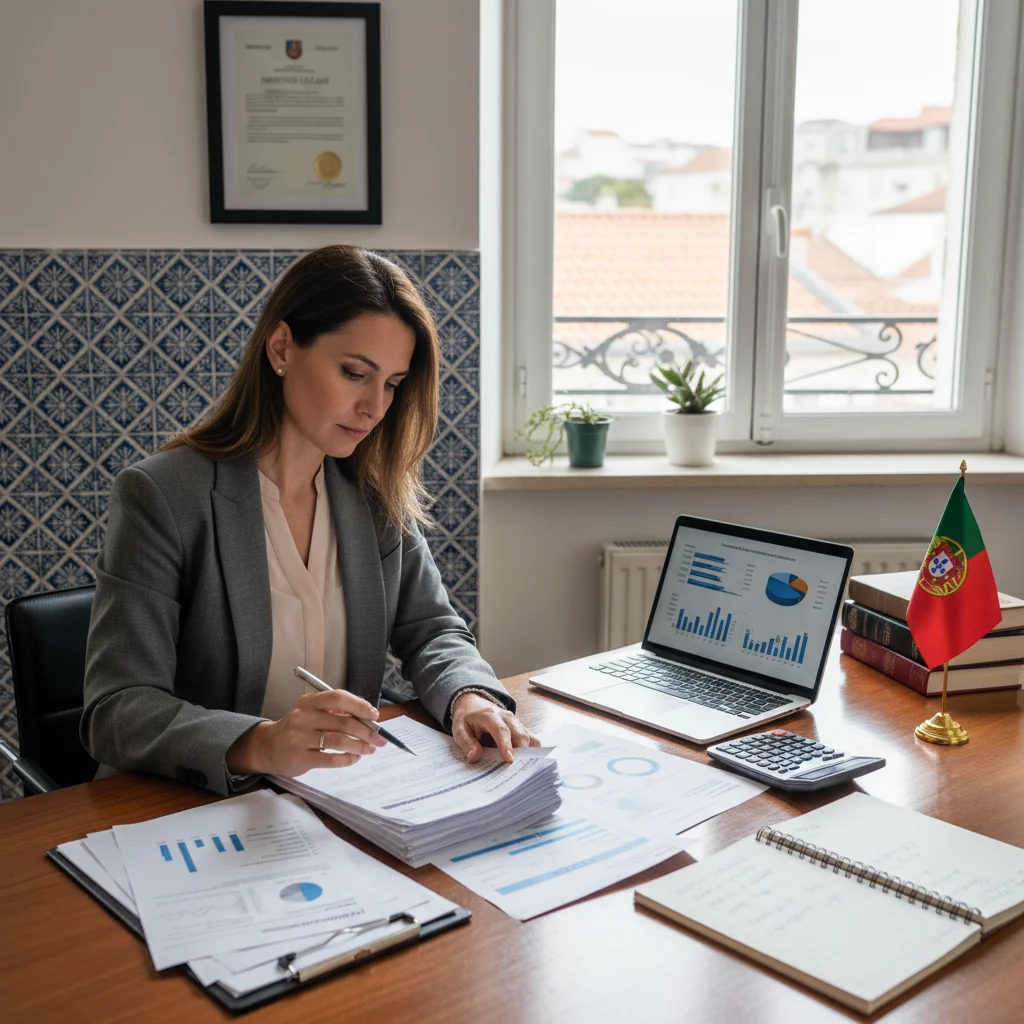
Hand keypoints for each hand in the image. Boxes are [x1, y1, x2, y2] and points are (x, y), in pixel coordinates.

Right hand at [227, 689, 386, 776]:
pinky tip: (354, 758)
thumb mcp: (310, 712)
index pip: (338, 698)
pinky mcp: (300, 758)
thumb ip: (333, 712)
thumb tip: (365, 718)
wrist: (267, 747)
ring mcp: (300, 738)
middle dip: (366, 731)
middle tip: (379, 739)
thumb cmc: (296, 728)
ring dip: (359, 746)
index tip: (374, 715)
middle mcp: (304, 717)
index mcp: (309, 702)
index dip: (359, 705)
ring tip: (369, 749)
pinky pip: (329, 759)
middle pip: (343, 722)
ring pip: (338, 741)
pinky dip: (346, 759)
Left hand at [451, 692, 539, 763]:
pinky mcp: (521, 728)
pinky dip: (531, 751)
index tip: (509, 760)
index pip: (501, 730)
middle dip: (521, 753)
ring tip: (520, 769)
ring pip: (529, 738)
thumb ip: (466, 743)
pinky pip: (533, 739)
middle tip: (516, 771)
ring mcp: (516, 722)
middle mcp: (507, 717)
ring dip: (528, 753)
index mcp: (490, 716)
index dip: (506, 745)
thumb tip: (474, 758)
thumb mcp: (459, 729)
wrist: (474, 704)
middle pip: (520, 735)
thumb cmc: (467, 718)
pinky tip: (524, 762)